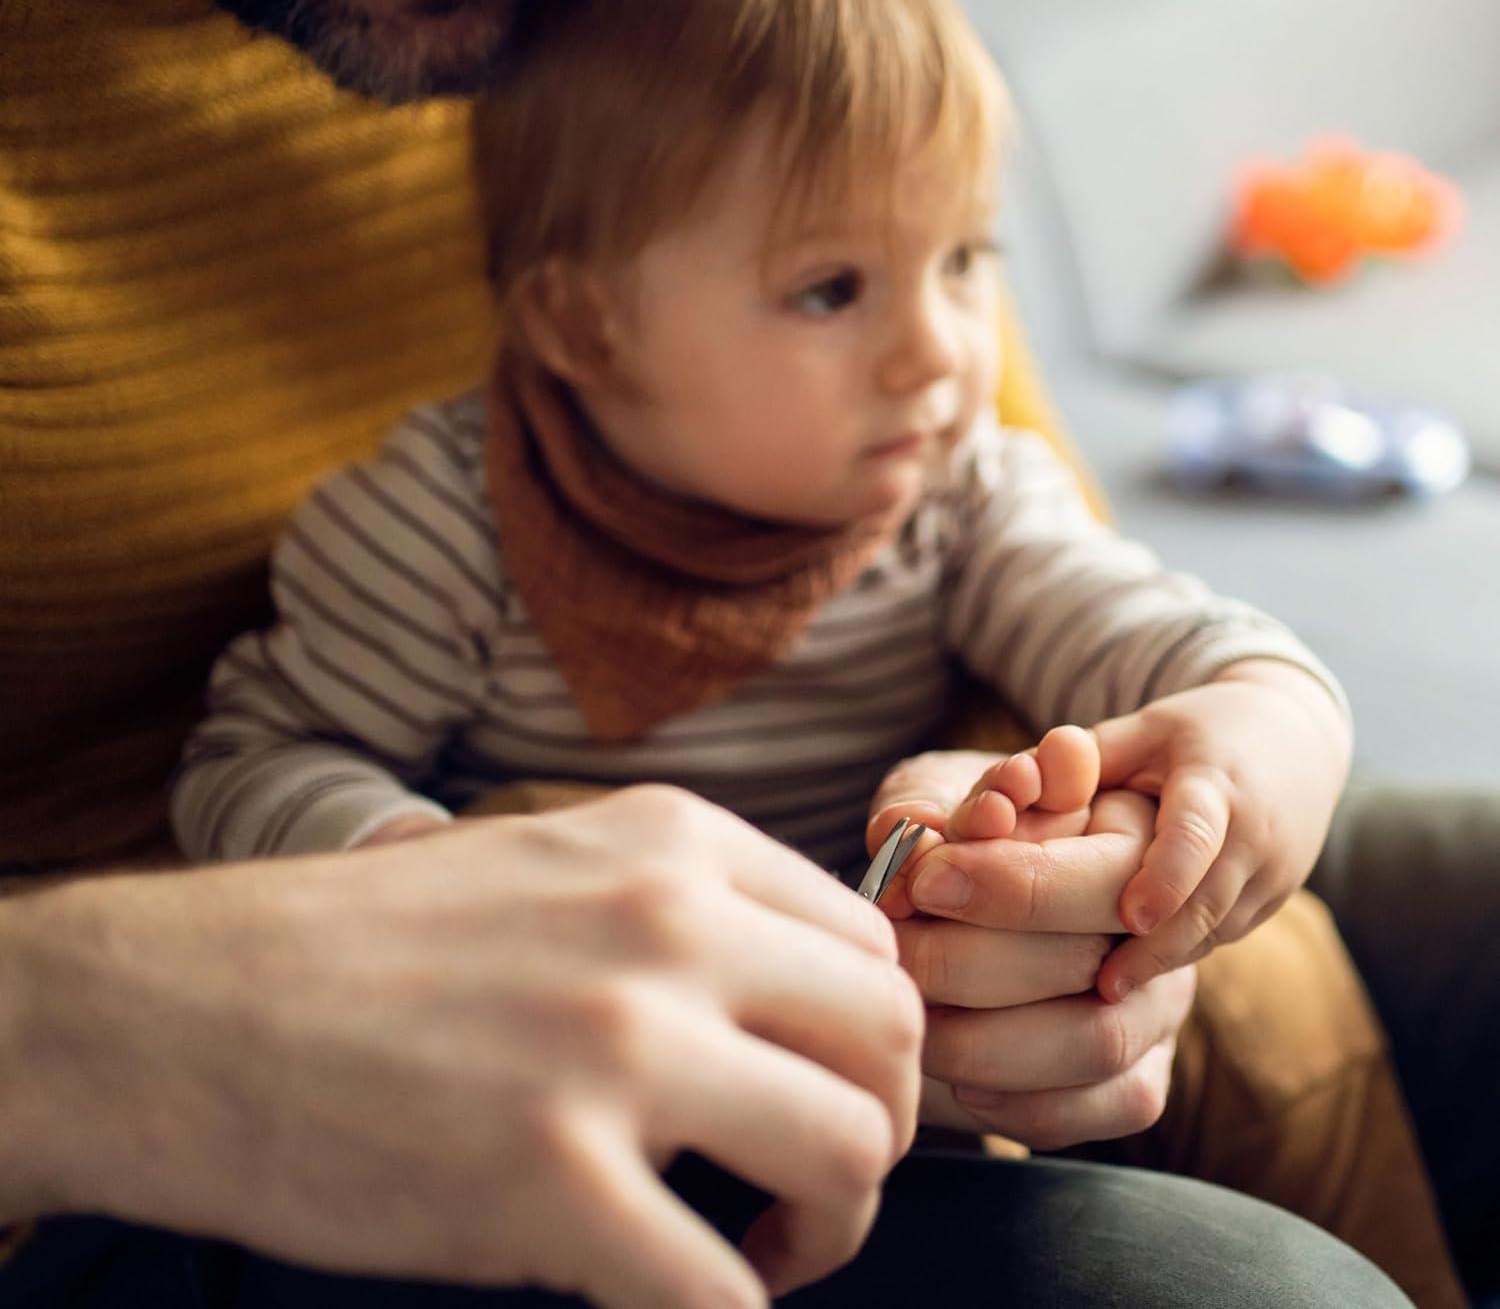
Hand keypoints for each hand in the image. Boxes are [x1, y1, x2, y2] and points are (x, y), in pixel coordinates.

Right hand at [0, 788, 922, 1308]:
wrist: (189, 1007)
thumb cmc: (371, 948)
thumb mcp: (552, 866)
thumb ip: (677, 910)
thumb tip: (791, 1001)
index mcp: (672, 842)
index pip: (870, 944)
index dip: (870, 1043)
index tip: (819, 1096)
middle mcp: (665, 923)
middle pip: (889, 1040)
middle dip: (880, 1132)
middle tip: (809, 1188)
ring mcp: (612, 1045)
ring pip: (849, 1153)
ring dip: (832, 1230)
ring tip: (760, 1250)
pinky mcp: (548, 1179)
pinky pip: (725, 1293)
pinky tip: (685, 1304)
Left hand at [866, 752, 1191, 1148]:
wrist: (958, 906)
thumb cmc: (953, 837)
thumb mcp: (935, 798)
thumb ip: (928, 806)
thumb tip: (916, 834)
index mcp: (1135, 830)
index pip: (1105, 869)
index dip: (1014, 883)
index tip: (924, 883)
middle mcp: (1164, 921)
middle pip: (1095, 960)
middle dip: (972, 961)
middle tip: (894, 954)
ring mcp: (1161, 1003)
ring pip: (1098, 1040)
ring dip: (985, 1040)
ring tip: (911, 1015)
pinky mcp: (1146, 1075)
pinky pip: (1104, 1106)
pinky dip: (1020, 1102)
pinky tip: (952, 1078)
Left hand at [1088, 660, 1350, 1000]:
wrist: (1292, 741)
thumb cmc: (1192, 734)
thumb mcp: (1142, 728)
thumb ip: (1083, 758)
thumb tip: (1017, 789)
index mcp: (1216, 783)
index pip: (1197, 835)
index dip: (1166, 877)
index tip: (1129, 918)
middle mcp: (1254, 835)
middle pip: (1208, 903)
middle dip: (1157, 948)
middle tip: (1102, 986)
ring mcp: (1271, 875)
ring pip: (1214, 932)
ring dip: (1163, 962)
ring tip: (1104, 993)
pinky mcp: (1269, 903)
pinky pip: (1220, 938)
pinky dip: (1176, 956)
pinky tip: (1130, 977)